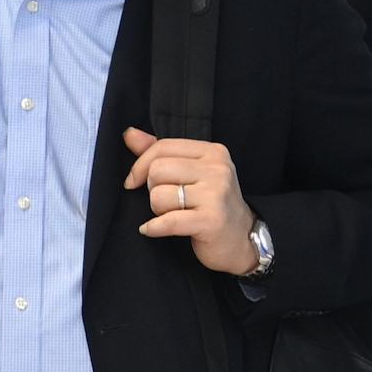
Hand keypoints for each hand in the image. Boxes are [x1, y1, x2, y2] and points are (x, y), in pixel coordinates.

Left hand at [122, 127, 258, 276]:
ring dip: (157, 210)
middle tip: (166, 201)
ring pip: (158, 195)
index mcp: (213, 152)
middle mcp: (218, 169)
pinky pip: (167, 221)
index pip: (162, 147)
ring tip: (172, 214)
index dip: (140, 166)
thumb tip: (129, 134)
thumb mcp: (191, 172)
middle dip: (152, 189)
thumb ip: (160, 152)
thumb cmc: (210, 204)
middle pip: (157, 170)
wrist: (241, 238)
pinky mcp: (212, 220)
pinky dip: (154, 228)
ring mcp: (217, 194)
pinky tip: (152, 229)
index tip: (134, 182)